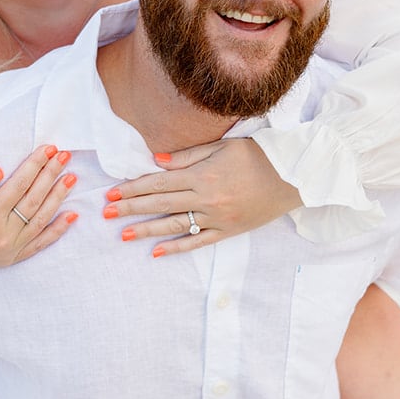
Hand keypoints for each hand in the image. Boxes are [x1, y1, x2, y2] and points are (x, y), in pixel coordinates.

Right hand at [0, 145, 77, 280]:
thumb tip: (0, 171)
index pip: (19, 185)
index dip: (36, 165)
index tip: (49, 148)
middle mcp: (2, 235)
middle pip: (34, 200)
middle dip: (51, 175)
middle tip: (65, 156)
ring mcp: (8, 250)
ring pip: (40, 220)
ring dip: (58, 197)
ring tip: (71, 178)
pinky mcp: (9, 259)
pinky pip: (39, 245)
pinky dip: (57, 231)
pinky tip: (71, 216)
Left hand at [102, 139, 301, 256]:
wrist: (293, 177)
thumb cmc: (258, 156)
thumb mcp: (223, 146)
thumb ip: (189, 155)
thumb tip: (157, 161)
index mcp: (202, 175)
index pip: (159, 182)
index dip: (134, 188)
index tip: (113, 192)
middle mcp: (206, 198)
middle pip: (161, 203)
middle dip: (131, 207)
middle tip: (106, 212)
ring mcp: (217, 217)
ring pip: (175, 225)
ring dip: (147, 229)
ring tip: (123, 234)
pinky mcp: (228, 231)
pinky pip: (198, 242)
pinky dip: (176, 247)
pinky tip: (156, 252)